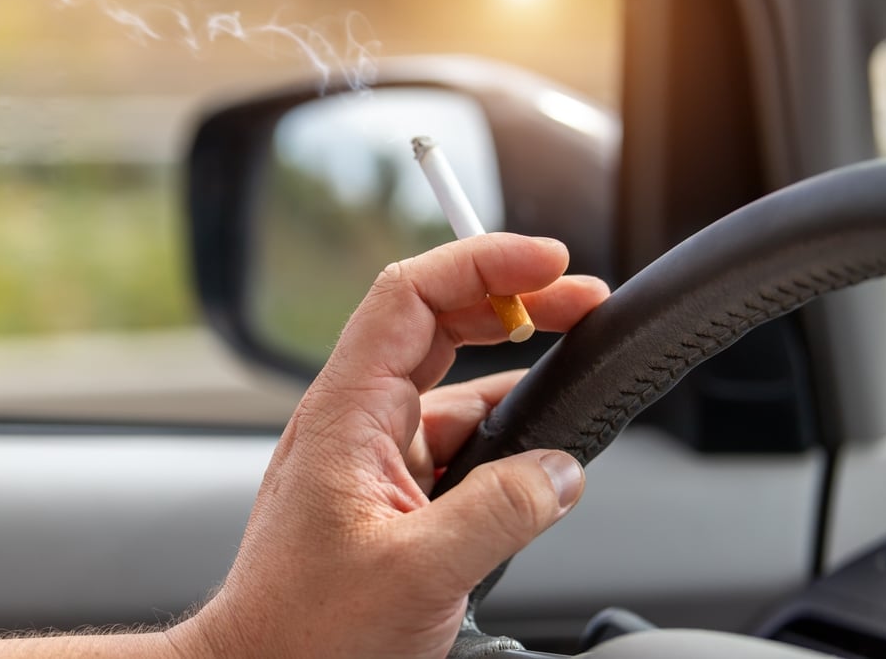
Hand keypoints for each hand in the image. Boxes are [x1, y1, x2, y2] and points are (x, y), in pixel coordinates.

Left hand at [174, 233, 609, 658]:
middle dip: (515, 298)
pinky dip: (506, 423)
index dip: (483, 264)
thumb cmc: (303, 630)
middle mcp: (361, 417)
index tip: (548, 266)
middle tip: (581, 297)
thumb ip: (500, 513)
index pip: (412, 294)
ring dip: (516, 360)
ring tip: (575, 350)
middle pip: (440, 319)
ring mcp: (378, 450)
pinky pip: (459, 433)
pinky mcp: (396, 486)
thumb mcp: (415, 572)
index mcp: (349, 411)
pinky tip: (541, 436)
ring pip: (454, 377)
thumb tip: (562, 472)